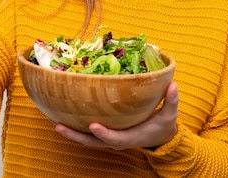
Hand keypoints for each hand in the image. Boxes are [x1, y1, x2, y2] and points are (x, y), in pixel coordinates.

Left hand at [55, 82, 178, 149]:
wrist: (160, 137)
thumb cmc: (163, 125)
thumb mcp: (170, 115)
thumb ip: (172, 101)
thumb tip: (174, 85)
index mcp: (131, 137)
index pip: (115, 139)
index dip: (104, 134)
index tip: (93, 125)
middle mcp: (116, 140)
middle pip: (92, 142)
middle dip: (75, 135)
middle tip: (58, 125)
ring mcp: (109, 138)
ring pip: (86, 139)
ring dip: (71, 132)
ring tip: (54, 121)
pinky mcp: (105, 133)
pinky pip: (87, 133)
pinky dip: (75, 127)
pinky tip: (61, 116)